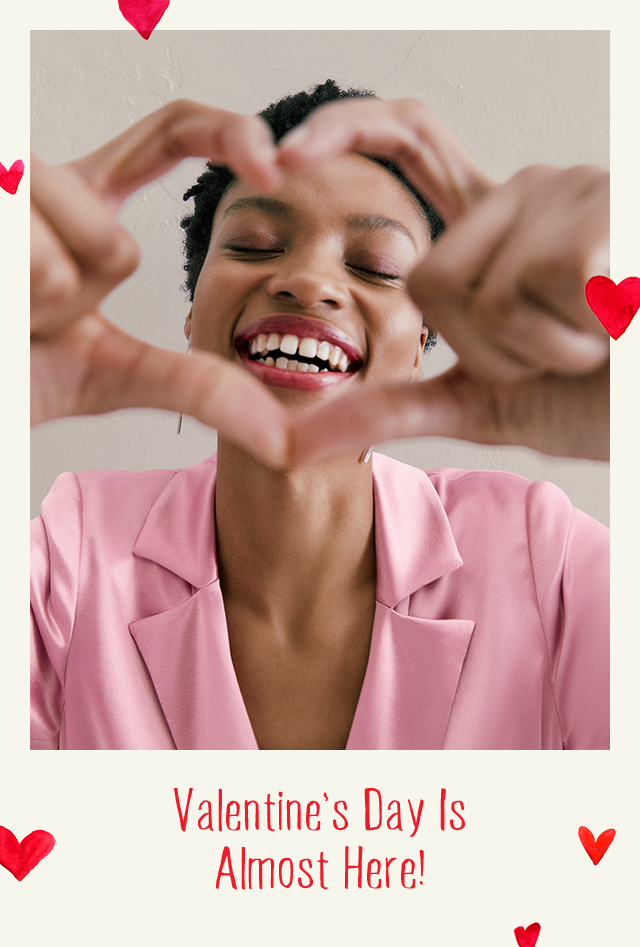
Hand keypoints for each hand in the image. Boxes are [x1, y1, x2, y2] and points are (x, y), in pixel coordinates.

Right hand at [31, 100, 288, 466]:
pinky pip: (37, 259)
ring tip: (9, 309)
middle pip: (119, 246)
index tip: (272, 165)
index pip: (170, 135)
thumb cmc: (19, 368)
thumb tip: (279, 435)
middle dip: (88, 308)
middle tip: (38, 319)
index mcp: (90, 202)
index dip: (227, 133)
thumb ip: (194, 387)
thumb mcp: (114, 374)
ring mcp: (10, 187)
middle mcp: (49, 183)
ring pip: (79, 254)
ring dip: (47, 309)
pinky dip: (19, 304)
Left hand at [278, 97, 609, 461]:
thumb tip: (292, 444)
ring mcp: (569, 190)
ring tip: (594, 337)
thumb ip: (397, 408)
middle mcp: (530, 191)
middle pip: (428, 277)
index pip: (412, 141)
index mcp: (498, 224)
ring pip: (477, 293)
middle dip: (484, 347)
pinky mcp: (600, 210)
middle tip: (557, 350)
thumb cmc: (595, 398)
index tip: (283, 156)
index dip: (345, 131)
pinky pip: (527, 292)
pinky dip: (567, 340)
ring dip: (532, 351)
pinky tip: (615, 324)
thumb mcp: (486, 403)